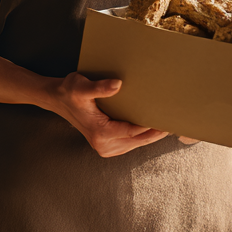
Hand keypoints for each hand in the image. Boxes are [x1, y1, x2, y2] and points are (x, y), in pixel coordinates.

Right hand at [44, 72, 173, 157]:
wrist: (57, 99)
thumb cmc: (69, 91)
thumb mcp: (81, 86)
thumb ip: (99, 87)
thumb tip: (118, 85)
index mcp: (100, 132)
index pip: (133, 131)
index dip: (151, 127)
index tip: (165, 120)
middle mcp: (103, 144)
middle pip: (137, 141)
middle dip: (155, 134)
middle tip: (173, 124)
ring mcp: (104, 147)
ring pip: (134, 144)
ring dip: (149, 137)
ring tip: (166, 125)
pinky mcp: (106, 146)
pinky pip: (129, 144)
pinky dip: (140, 137)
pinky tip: (150, 129)